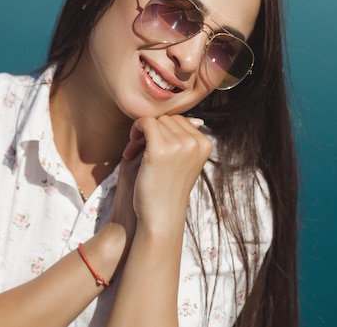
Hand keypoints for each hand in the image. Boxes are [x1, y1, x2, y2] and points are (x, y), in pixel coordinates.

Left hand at [121, 115, 211, 229]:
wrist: (160, 217)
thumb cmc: (167, 190)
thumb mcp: (183, 162)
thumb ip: (186, 140)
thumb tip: (196, 119)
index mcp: (205, 144)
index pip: (181, 121)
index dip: (163, 131)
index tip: (151, 147)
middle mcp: (195, 142)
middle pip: (168, 119)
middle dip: (152, 131)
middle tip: (139, 150)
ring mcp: (180, 145)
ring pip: (156, 120)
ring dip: (141, 132)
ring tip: (134, 153)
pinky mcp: (160, 149)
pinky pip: (146, 122)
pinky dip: (136, 129)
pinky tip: (131, 146)